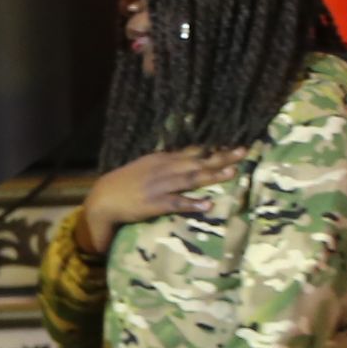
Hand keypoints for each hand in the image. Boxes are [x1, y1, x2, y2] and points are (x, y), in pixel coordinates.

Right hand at [79, 147, 242, 254]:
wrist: (102, 199)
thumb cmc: (125, 184)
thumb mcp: (145, 166)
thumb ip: (167, 162)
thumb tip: (189, 156)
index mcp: (161, 159)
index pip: (192, 151)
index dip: (214, 147)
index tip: (235, 142)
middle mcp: (163, 170)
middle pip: (197, 162)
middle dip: (220, 157)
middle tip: (243, 152)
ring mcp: (158, 187)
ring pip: (189, 179)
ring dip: (211, 175)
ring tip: (232, 173)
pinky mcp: (153, 204)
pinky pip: (175, 203)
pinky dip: (191, 203)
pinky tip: (207, 205)